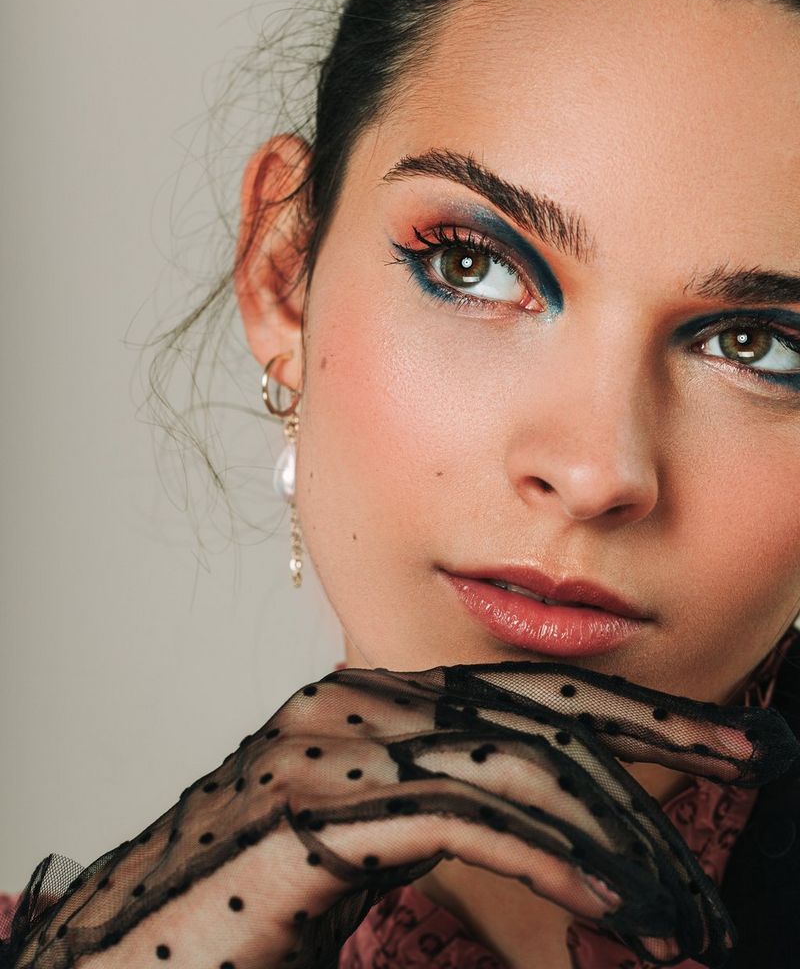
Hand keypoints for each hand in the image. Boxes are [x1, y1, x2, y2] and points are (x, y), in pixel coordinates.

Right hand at [9, 658, 797, 968]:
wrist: (123, 955)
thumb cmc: (244, 917)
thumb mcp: (371, 856)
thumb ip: (453, 823)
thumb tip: (563, 847)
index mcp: (372, 707)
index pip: (524, 690)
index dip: (633, 708)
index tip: (728, 733)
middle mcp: (352, 707)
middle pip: (532, 708)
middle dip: (656, 737)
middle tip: (757, 754)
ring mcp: (328, 752)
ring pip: (509, 765)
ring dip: (615, 839)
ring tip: (689, 918)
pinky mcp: (312, 813)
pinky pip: (463, 820)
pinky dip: (551, 863)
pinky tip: (614, 908)